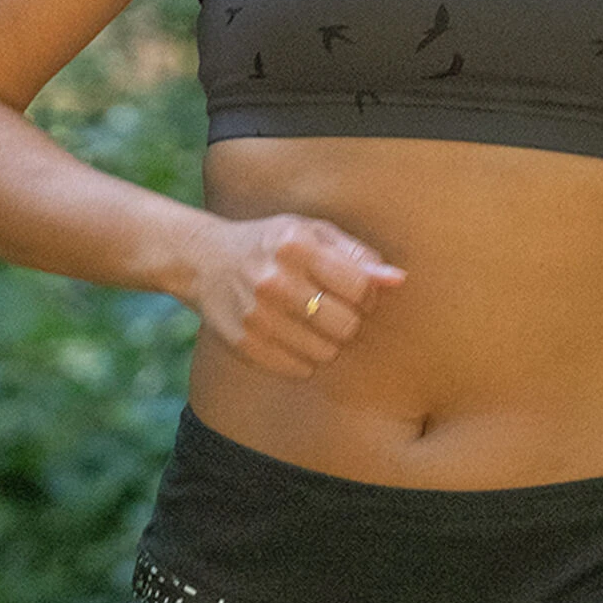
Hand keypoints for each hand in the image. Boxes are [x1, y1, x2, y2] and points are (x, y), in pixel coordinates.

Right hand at [181, 212, 405, 380]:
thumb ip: (357, 255)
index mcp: (295, 246)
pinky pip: (299, 369)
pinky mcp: (245, 344)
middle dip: (348, 320)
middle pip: (345, 325)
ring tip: (310, 321)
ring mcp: (257, 316)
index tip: (354, 290)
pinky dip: (304, 358)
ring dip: (327, 341)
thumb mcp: (312, 232)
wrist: (205, 261)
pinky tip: (292, 335)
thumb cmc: (272, 244)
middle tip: (333, 307)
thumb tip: (398, 280)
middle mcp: (274, 281)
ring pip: (326, 352)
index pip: (359, 287)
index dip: (366, 293)